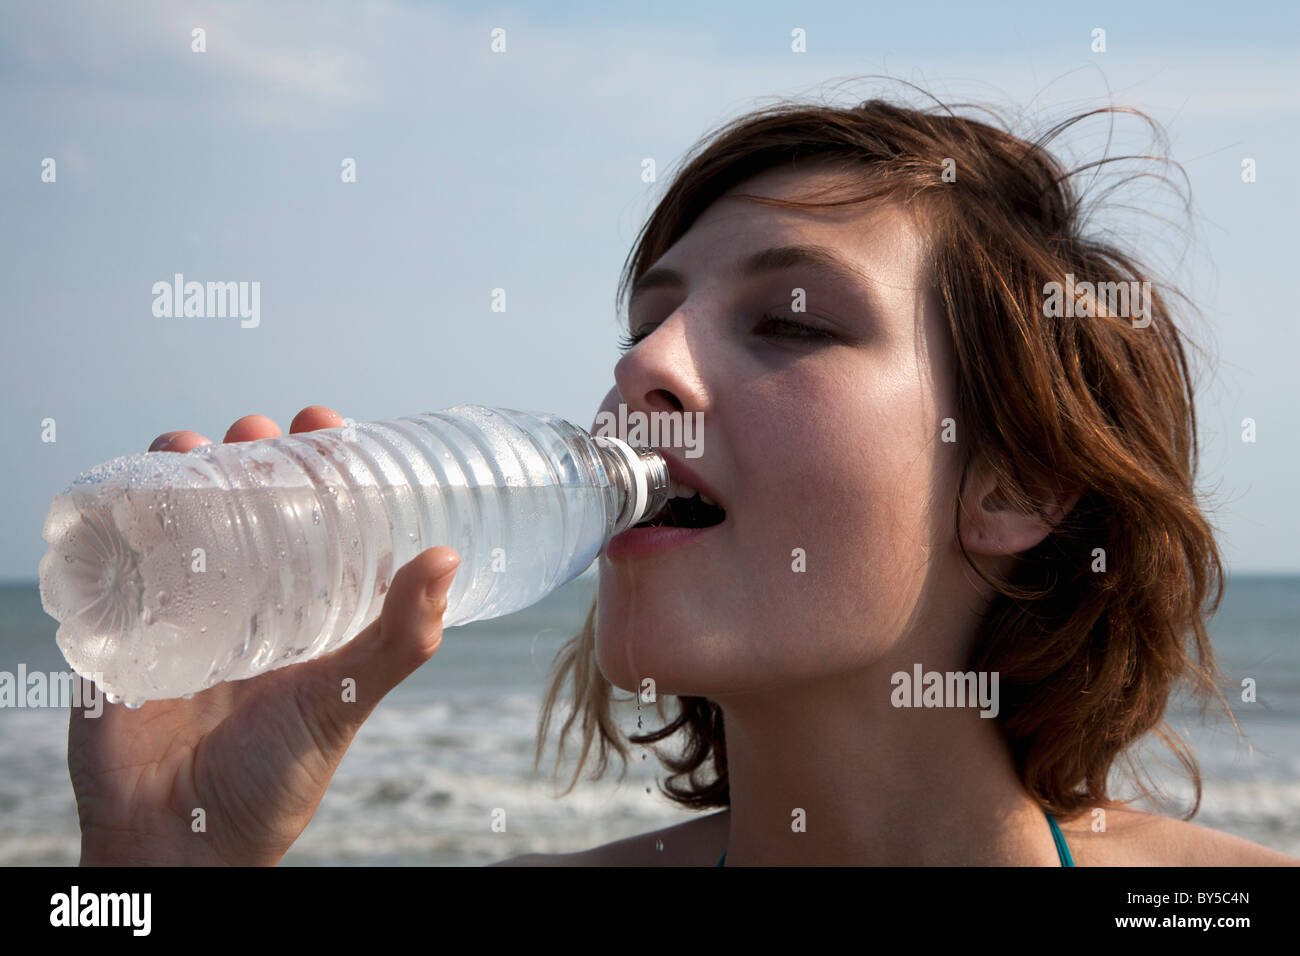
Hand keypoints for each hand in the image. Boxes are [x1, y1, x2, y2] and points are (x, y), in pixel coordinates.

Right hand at [72, 406, 459, 864]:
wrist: (182, 846)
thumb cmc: (274, 779)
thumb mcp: (344, 701)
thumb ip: (397, 641)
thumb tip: (448, 558)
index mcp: (302, 608)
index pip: (315, 517)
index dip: (320, 466)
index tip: (327, 423)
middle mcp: (244, 599)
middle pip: (244, 504)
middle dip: (249, 454)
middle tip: (260, 430)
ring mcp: (180, 609)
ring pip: (179, 518)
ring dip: (183, 470)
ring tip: (195, 445)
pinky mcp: (121, 629)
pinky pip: (114, 559)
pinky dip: (119, 517)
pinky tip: (133, 489)